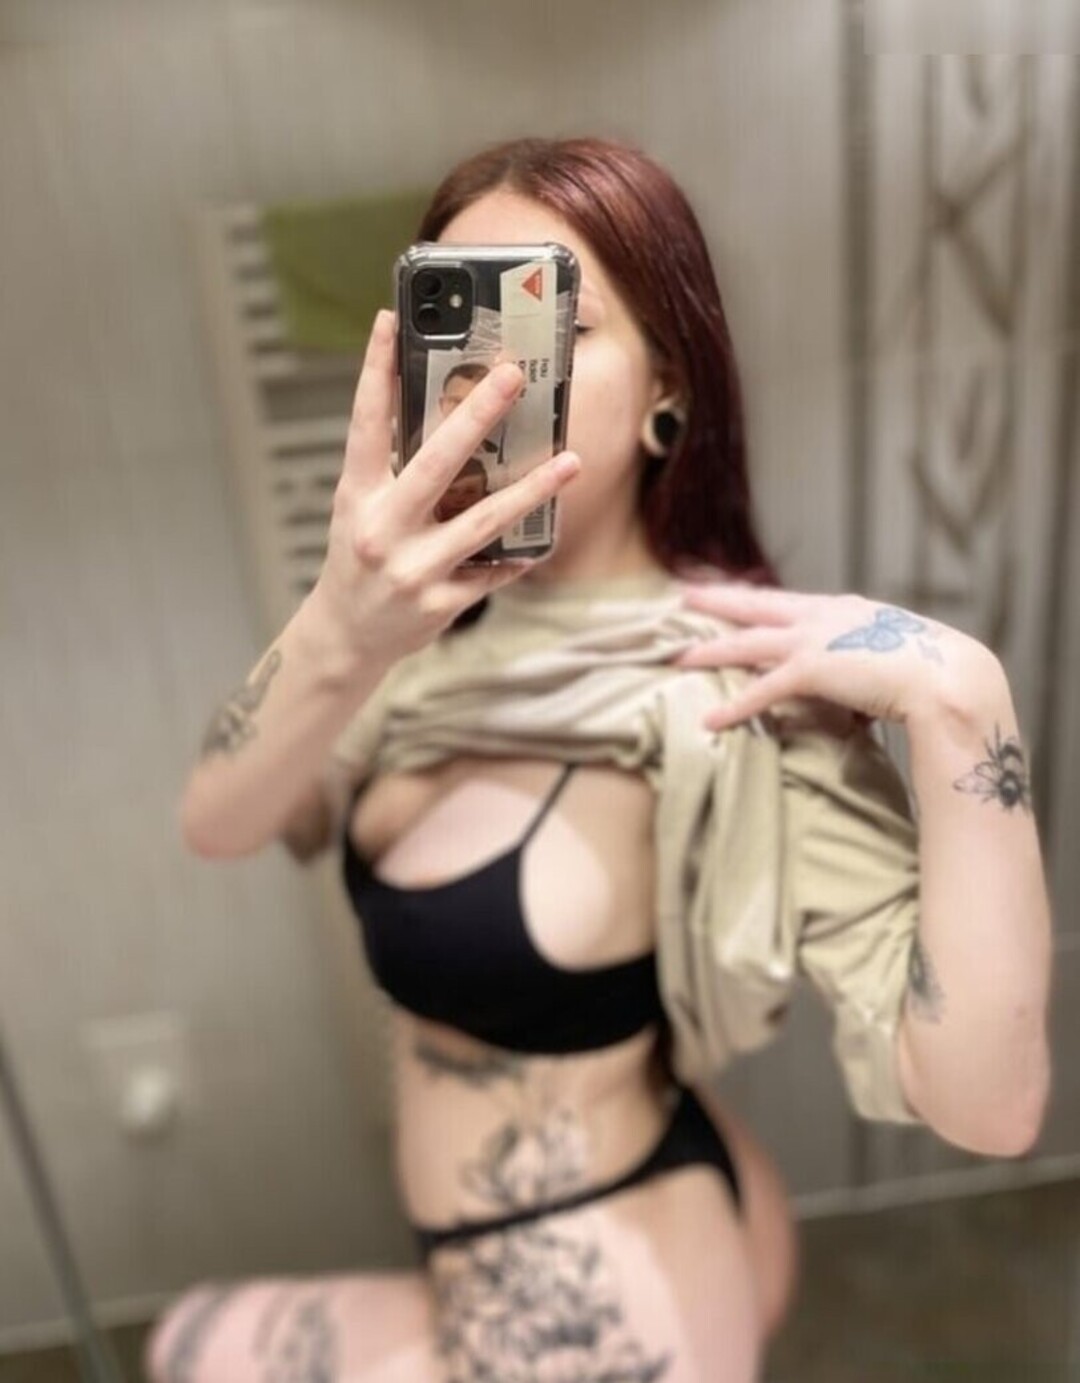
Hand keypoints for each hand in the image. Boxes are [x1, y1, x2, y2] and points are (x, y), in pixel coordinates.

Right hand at [311, 310, 580, 665]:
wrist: (345, 636)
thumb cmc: (359, 558)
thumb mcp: (359, 505)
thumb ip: (392, 466)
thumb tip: (446, 415)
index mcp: (357, 495)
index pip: (365, 422)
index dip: (375, 369)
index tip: (392, 319)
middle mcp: (382, 529)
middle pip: (435, 463)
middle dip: (475, 416)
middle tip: (512, 375)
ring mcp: (413, 569)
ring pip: (482, 522)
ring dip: (531, 490)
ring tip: (570, 461)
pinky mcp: (440, 604)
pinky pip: (493, 571)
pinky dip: (520, 553)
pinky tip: (545, 535)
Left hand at [673, 582, 990, 731]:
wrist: (948, 677)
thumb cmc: (931, 673)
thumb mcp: (890, 661)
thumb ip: (863, 671)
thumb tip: (854, 705)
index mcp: (843, 610)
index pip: (788, 601)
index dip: (757, 598)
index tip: (732, 593)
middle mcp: (824, 617)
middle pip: (756, 605)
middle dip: (717, 600)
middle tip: (683, 594)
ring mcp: (815, 640)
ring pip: (747, 643)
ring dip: (709, 652)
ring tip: (678, 658)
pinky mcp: (812, 670)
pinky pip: (761, 691)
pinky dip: (734, 708)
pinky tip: (710, 722)